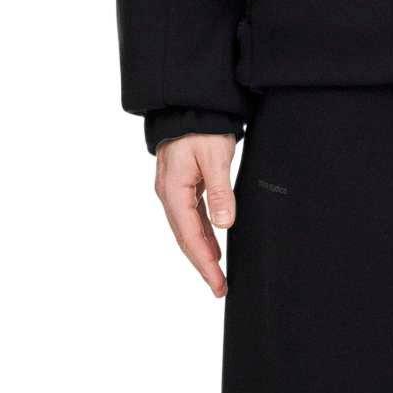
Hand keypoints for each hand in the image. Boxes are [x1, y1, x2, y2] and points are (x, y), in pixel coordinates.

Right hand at [154, 133, 239, 297]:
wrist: (190, 105)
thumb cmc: (202, 128)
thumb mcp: (215, 157)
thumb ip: (220, 191)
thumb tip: (223, 224)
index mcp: (173, 191)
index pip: (190, 236)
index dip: (205, 263)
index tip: (219, 283)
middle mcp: (169, 194)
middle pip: (185, 239)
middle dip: (203, 265)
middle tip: (219, 288)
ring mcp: (174, 191)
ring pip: (188, 230)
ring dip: (203, 253)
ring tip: (218, 275)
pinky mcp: (183, 185)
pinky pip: (191, 218)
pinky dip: (202, 235)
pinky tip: (213, 247)